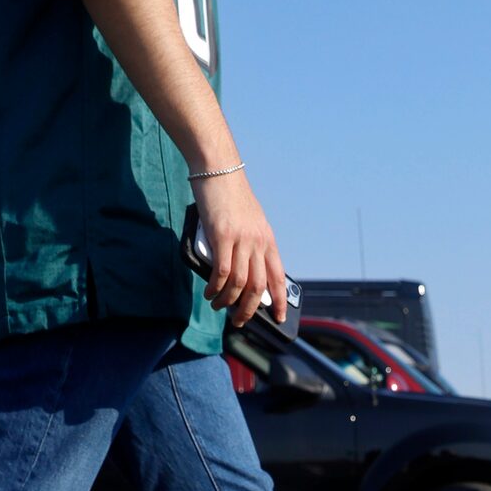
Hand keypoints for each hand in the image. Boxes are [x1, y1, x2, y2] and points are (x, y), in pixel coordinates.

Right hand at [195, 171, 283, 329]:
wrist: (218, 169)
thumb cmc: (229, 196)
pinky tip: (209, 292)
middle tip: (239, 321)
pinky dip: (216, 287)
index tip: (279, 318)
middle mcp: (258, 242)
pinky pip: (222, 272)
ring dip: (228, 301)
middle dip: (250, 310)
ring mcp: (241, 239)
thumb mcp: (249, 222)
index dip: (280, 301)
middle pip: (259, 286)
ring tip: (218, 307)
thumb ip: (249, 245)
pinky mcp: (222, 236)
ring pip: (240, 283)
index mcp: (267, 239)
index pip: (278, 277)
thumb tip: (242, 272)